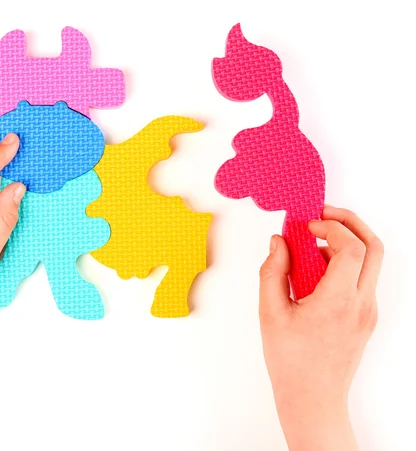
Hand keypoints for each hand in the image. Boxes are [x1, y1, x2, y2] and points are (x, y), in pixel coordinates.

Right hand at [259, 205, 382, 450]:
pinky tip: (317, 271)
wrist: (313, 397)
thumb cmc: (289, 360)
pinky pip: (363, 279)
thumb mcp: (270, 312)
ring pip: (372, 262)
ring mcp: (368, 311)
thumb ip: (272, 271)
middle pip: (374, 247)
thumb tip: (279, 242)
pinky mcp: (366, 318)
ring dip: (347, 243)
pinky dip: (345, 263)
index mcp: (337, 302)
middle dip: (350, 222)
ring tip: (313, 245)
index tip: (307, 225)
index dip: (331, 227)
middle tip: (323, 215)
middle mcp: (361, 304)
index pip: (351, 248)